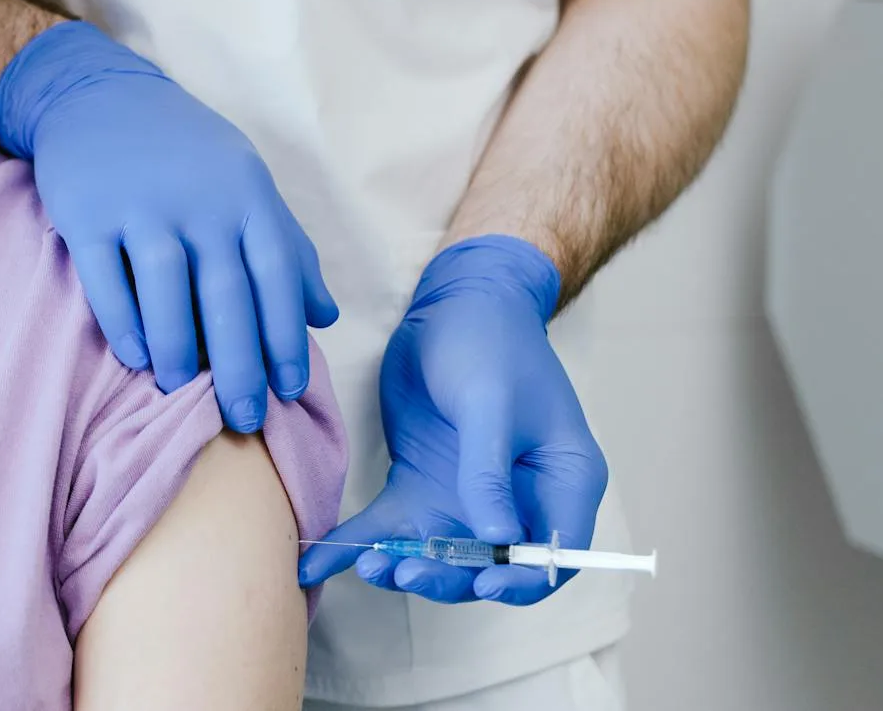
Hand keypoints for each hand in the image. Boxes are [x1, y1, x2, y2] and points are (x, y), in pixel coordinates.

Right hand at [0, 21, 338, 431]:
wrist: (100, 95)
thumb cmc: (185, 153)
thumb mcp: (246, 185)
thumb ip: (288, 248)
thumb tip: (326, 317)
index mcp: (246, 195)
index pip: (276, 277)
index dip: (284, 338)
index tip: (288, 392)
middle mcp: (199, 201)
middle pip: (225, 294)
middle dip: (239, 364)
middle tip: (244, 419)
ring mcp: (141, 205)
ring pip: (165, 289)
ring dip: (176, 347)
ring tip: (181, 390)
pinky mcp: (87, 212)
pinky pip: (105, 277)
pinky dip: (122, 321)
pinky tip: (135, 357)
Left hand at [297, 236, 607, 604]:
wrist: (455, 301)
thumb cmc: (490, 342)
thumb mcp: (490, 403)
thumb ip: (489, 471)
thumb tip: (496, 539)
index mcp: (561, 482)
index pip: (554, 556)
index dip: (522, 578)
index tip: (482, 581)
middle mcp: (519, 501)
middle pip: (491, 565)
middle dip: (448, 577)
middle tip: (403, 574)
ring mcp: (468, 497)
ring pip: (439, 554)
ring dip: (403, 566)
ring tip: (364, 566)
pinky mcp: (423, 484)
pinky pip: (394, 527)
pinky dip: (363, 543)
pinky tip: (321, 560)